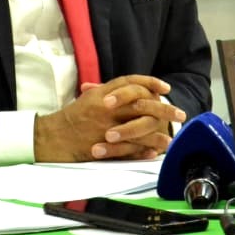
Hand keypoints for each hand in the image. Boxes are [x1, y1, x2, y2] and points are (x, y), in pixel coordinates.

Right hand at [33, 75, 185, 162]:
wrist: (55, 136)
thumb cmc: (73, 117)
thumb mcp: (90, 98)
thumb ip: (109, 91)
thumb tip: (130, 88)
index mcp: (103, 94)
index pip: (130, 83)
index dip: (149, 83)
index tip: (166, 88)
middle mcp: (106, 107)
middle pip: (140, 103)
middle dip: (163, 108)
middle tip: (180, 114)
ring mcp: (106, 126)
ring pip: (138, 126)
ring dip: (157, 132)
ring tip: (171, 137)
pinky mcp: (105, 144)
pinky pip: (129, 147)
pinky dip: (143, 149)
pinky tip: (155, 151)